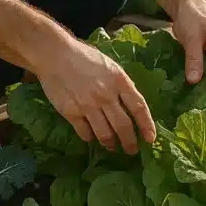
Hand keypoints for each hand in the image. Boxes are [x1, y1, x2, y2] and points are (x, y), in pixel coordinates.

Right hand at [35, 36, 155, 154]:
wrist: (55, 54)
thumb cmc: (84, 57)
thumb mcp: (110, 66)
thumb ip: (121, 84)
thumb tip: (131, 105)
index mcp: (119, 80)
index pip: (139, 107)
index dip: (146, 125)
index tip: (150, 139)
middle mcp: (106, 95)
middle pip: (123, 126)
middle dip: (130, 142)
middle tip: (132, 150)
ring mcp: (88, 105)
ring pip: (105, 134)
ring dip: (111, 144)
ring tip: (112, 147)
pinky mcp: (72, 113)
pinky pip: (85, 133)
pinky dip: (90, 138)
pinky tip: (92, 137)